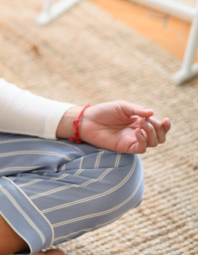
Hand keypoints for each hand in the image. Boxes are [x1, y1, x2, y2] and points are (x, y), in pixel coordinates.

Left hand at [56, 101, 170, 153]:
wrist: (88, 120)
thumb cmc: (104, 111)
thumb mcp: (122, 106)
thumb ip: (137, 110)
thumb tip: (152, 112)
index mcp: (140, 121)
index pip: (158, 126)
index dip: (166, 125)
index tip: (166, 120)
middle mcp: (139, 131)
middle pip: (160, 137)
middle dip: (159, 129)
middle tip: (147, 121)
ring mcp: (133, 140)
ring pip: (153, 143)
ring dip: (152, 133)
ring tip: (140, 125)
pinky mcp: (126, 147)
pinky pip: (142, 148)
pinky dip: (144, 140)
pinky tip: (137, 132)